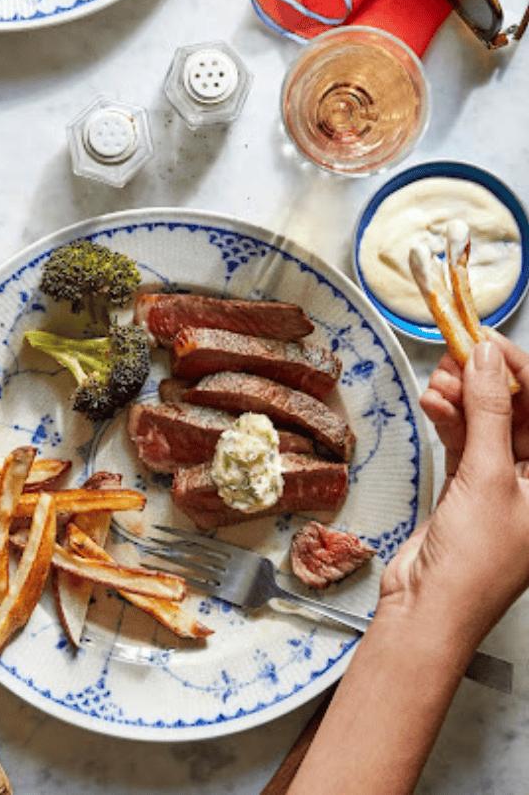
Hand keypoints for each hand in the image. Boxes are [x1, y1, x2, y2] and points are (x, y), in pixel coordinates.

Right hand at [379, 337, 528, 650]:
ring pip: (487, 424)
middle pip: (517, 413)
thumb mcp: (488, 476)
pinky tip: (433, 404)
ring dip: (462, 398)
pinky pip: (463, 441)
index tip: (489, 341)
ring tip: (438, 381)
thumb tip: (487, 360)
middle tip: (458, 355)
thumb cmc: (476, 562)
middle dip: (487, 381)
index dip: (521, 371)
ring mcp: (503, 484)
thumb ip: (488, 412)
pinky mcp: (468, 489)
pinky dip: (448, 421)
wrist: (430, 608)